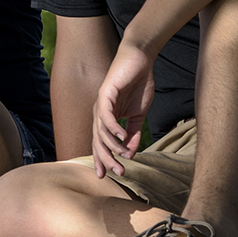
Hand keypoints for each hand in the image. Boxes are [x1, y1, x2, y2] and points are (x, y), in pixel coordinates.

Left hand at [91, 46, 157, 177]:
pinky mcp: (106, 94)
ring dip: (112, 146)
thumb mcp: (138, 114)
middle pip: (97, 141)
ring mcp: (101, 103)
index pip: (100, 143)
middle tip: (119, 172)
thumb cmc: (138, 84)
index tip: (108, 176)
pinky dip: (113, 128)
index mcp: (106, 118)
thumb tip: (130, 153)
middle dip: (106, 159)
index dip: (102, 159)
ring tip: (123, 156)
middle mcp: (100, 113)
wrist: (140, 60)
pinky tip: (122, 137)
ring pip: (101, 131)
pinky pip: (106, 115)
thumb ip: (134, 133)